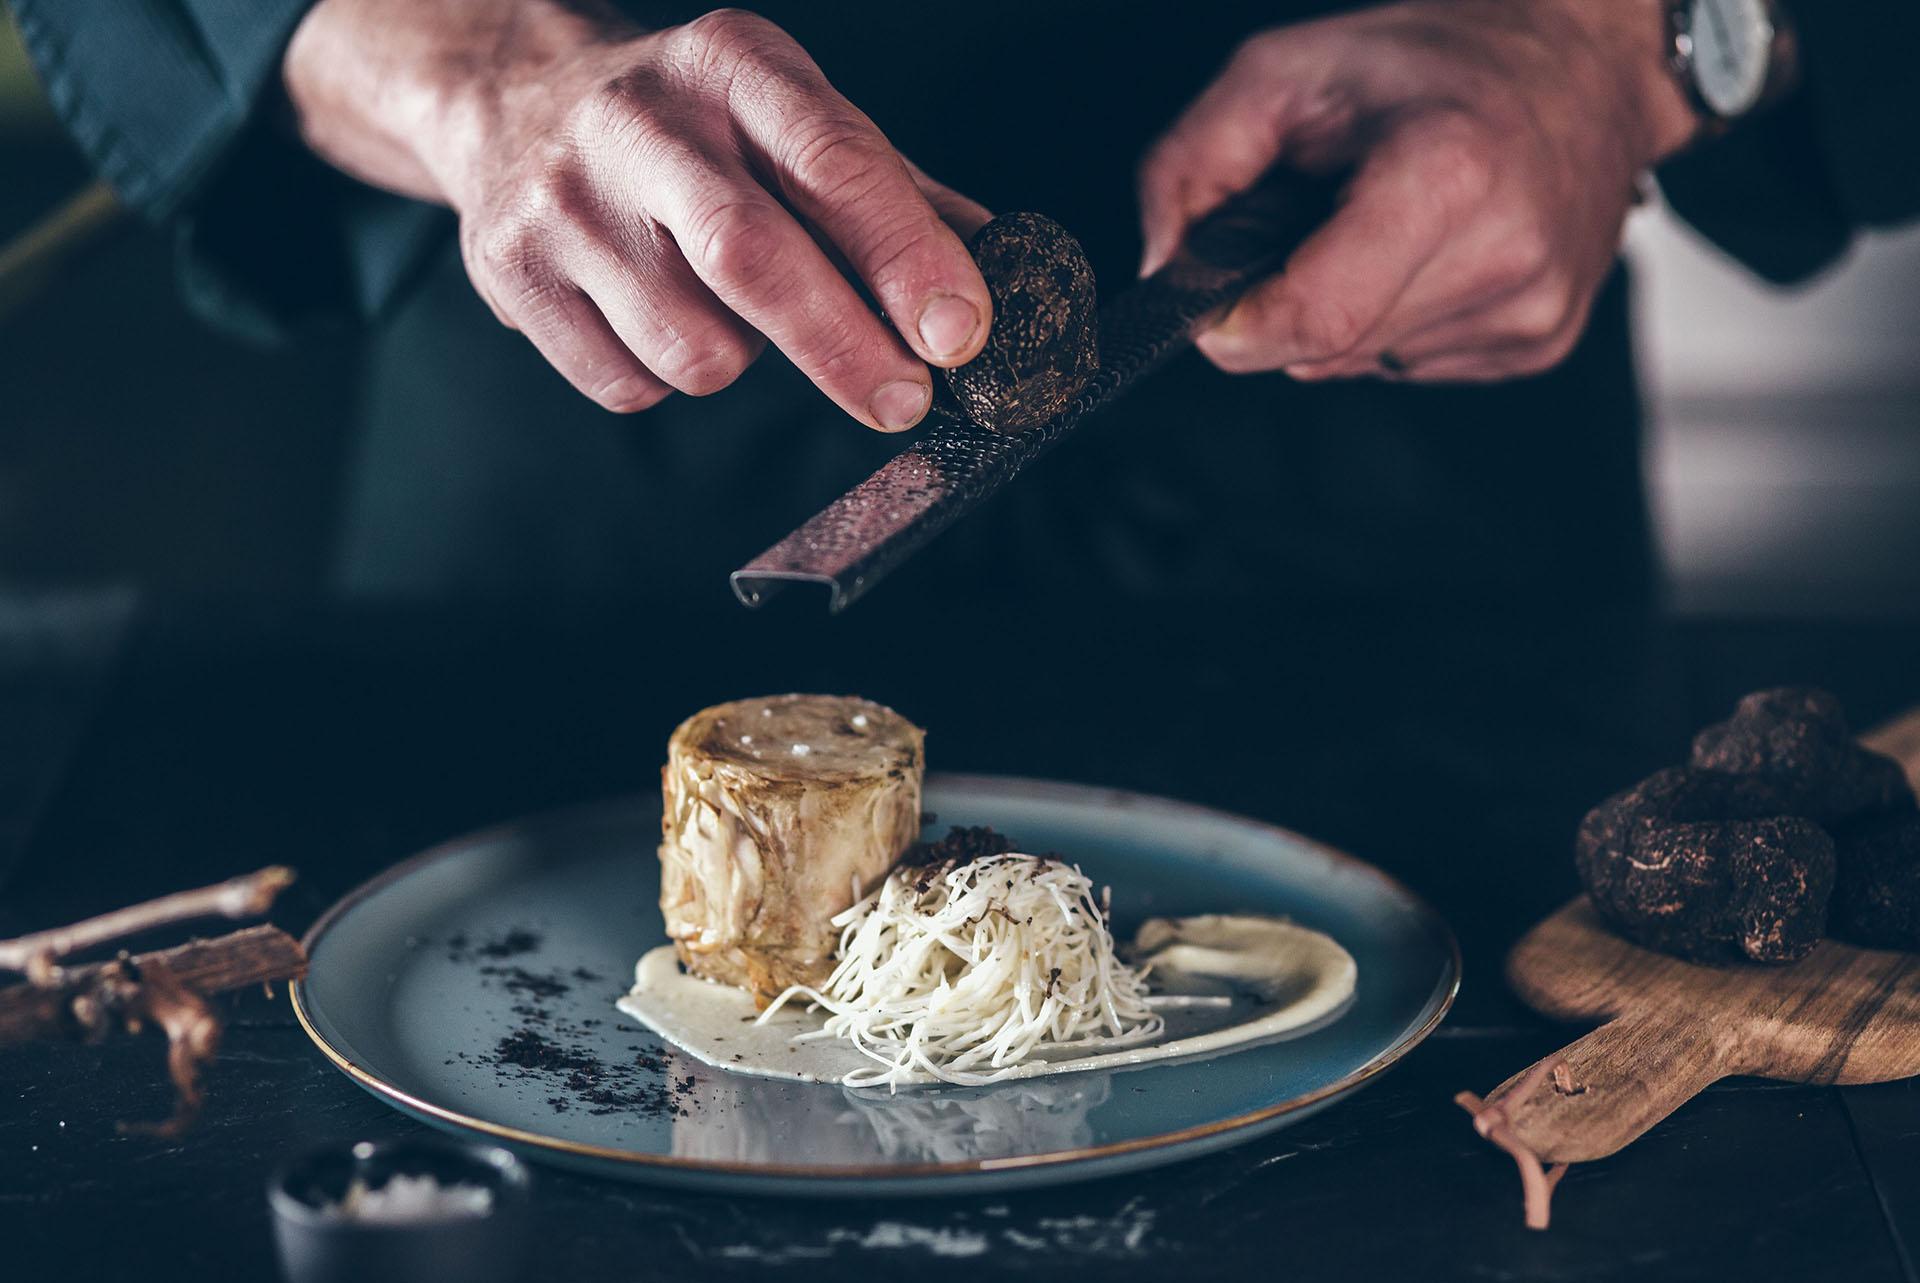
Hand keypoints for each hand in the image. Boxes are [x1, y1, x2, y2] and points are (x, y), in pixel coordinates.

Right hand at [285, 3, 991, 427]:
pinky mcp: (509, 275)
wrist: (513, 98)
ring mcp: (563, 200)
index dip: (905, 255)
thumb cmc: (696, 129)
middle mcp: (640, 121)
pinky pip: (632, 384)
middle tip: (904, 401)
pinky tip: (652, 316)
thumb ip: (898, 195)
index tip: (961, 333)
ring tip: (725, 308)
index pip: (832, 160)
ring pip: (694, 348)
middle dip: (845, 349)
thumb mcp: (793, 119)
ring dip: (742, 359)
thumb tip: (1015, 272)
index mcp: (733, 66)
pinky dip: (666, 377)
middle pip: (752, 259)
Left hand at [1137, 0, 1700, 382]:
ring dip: (1345, 310)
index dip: (1242, 328)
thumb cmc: (1430, 61)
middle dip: (1291, 303)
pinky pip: (1412, 364)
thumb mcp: (1282, 71)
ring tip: (1387, 225)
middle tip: (1319, 221)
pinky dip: (1395, 319)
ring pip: (1363, 362)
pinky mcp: (1540, 344)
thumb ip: (1190, 166)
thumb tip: (1160, 270)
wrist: (1580, 65)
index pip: (1315, 317)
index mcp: (1446, 175)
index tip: (1217, 308)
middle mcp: (1505, 253)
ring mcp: (1532, 310)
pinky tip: (1429, 254)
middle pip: (1327, 347)